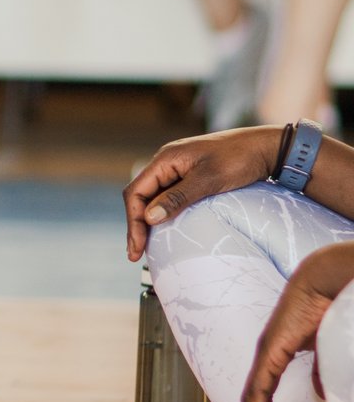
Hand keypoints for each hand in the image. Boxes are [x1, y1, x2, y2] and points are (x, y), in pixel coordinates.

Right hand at [122, 126, 280, 261]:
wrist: (268, 147)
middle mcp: (167, 163)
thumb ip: (177, 198)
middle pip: (141, 197)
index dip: (133, 221)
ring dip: (148, 221)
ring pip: (154, 198)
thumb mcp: (209, 180)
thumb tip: (149, 218)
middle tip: (137, 254)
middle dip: (137, 225)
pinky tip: (166, 229)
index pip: (136, 193)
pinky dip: (164, 214)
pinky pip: (169, 197)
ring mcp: (178, 169)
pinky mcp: (190, 176)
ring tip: (148, 247)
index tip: (137, 247)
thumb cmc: (240, 159)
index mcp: (165, 159)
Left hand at [239, 242, 353, 401]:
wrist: (328, 276)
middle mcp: (267, 355)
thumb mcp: (328, 347)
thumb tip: (322, 395)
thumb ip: (324, 371)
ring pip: (253, 399)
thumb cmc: (333, 305)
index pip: (264, 394)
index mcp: (279, 353)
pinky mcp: (272, 349)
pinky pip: (260, 386)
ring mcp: (266, 352)